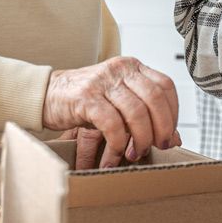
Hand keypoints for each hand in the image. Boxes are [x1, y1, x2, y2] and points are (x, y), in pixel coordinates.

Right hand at [43, 57, 179, 166]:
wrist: (46, 95)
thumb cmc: (86, 102)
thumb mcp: (119, 104)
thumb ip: (146, 116)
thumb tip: (175, 139)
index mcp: (132, 67)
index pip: (165, 86)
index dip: (173, 112)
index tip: (168, 134)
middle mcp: (120, 70)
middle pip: (155, 98)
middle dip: (162, 128)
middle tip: (158, 147)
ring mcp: (103, 81)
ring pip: (136, 112)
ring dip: (141, 139)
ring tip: (135, 154)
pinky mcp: (86, 98)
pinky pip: (112, 123)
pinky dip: (119, 144)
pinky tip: (116, 155)